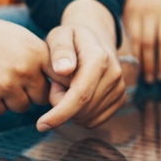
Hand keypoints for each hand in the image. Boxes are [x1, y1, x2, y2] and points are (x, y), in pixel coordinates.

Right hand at [0, 6, 50, 115]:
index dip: (57, 85)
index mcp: (38, 52)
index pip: (61, 79)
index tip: (50, 85)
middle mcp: (25, 69)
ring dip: (12, 100)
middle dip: (32, 93)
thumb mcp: (22, 38)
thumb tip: (63, 82)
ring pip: (22, 107)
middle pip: (42, 98)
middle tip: (15, 81)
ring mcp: (5, 84)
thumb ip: (41, 58)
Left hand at [38, 0, 125, 130]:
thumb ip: (60, 50)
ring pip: (88, 117)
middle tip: (56, 84)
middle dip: (61, 106)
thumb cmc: (71, 38)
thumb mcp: (60, 36)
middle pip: (82, 110)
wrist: (96, 38)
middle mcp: (114, 74)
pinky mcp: (120, 98)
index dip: (59, 114)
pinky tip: (77, 96)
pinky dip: (81, 115)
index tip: (40, 125)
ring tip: (67, 87)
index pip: (80, 95)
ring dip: (71, 110)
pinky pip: (95, 120)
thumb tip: (63, 69)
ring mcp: (120, 87)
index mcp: (99, 58)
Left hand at [125, 0, 160, 83]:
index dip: (138, 60)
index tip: (139, 76)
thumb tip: (130, 55)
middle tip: (151, 80)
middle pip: (149, 44)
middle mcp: (150, 12)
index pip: (136, 41)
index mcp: (135, 12)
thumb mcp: (135, 6)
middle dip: (150, 65)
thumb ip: (132, 26)